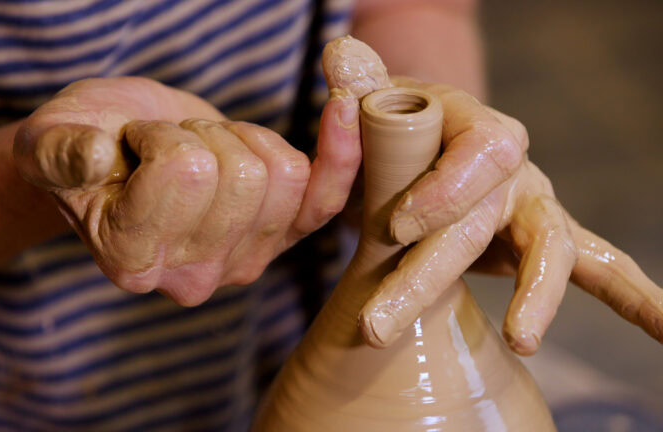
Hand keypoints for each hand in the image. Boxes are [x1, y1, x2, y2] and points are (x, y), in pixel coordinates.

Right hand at [14, 77, 361, 304]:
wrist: (121, 155)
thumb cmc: (85, 144)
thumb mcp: (50, 139)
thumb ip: (58, 152)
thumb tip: (91, 158)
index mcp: (131, 260)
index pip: (185, 172)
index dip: (162, 135)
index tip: (136, 143)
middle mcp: (194, 276)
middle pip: (245, 175)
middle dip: (204, 135)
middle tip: (170, 146)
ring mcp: (246, 261)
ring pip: (286, 174)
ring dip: (241, 138)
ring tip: (200, 149)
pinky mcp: (282, 237)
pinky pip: (327, 197)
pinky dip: (341, 150)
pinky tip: (340, 107)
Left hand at [358, 77, 662, 353]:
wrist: (430, 149)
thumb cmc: (402, 130)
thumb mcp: (378, 103)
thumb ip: (360, 84)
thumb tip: (341, 54)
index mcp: (479, 129)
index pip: (476, 154)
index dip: (443, 189)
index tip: (395, 228)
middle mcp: (515, 169)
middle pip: (486, 220)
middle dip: (431, 274)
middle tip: (377, 324)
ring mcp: (535, 208)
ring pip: (550, 250)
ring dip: (537, 296)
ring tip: (523, 340)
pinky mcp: (540, 242)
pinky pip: (599, 268)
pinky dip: (635, 297)